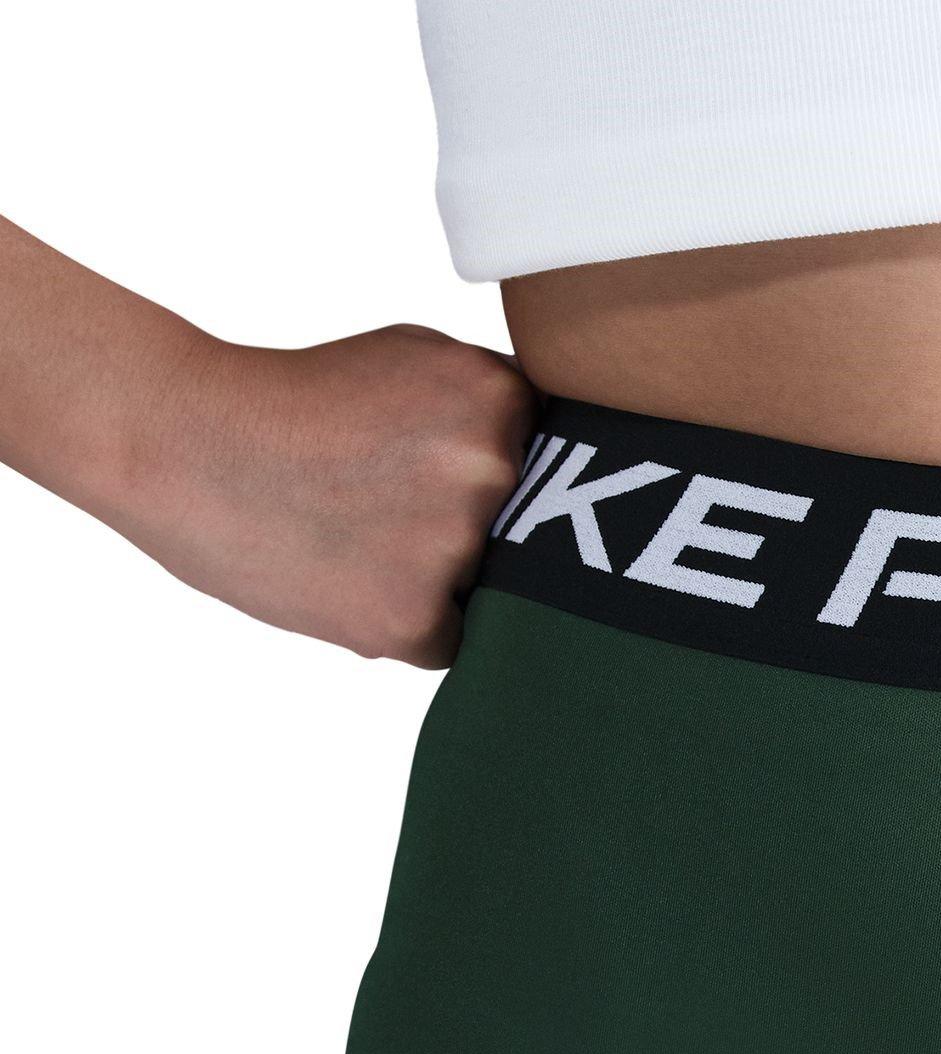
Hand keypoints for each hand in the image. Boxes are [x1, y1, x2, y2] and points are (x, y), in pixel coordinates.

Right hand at [107, 324, 536, 667]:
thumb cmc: (304, 400)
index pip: (567, 477)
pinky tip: (355, 576)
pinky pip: (452, 640)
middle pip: (537, 542)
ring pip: (497, 596)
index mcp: (500, 401)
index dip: (522, 488)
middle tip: (405, 510)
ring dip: (447, 580)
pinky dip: (413, 622)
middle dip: (489, 536)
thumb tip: (585, 462)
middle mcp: (491, 473)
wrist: (186, 444)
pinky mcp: (411, 619)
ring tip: (368, 536)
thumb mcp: (417, 357)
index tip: (468, 481)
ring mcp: (454, 550)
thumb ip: (502, 406)